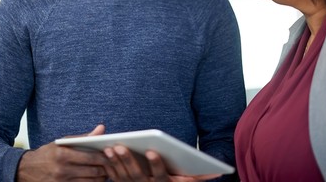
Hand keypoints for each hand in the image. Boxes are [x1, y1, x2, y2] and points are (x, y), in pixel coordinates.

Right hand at [17, 124, 114, 181]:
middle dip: (105, 168)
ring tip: (106, 171)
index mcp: (63, 155)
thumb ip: (84, 137)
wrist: (26, 170)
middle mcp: (62, 170)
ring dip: (101, 178)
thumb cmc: (48, 154)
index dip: (105, 157)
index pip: (91, 157)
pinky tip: (95, 178)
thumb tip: (102, 129)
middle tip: (113, 164)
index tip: (112, 154)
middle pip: (93, 172)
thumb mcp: (63, 142)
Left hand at [104, 145, 220, 181]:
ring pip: (123, 178)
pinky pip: (115, 179)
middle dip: (128, 161)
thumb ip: (201, 177)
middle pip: (137, 177)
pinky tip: (105, 154)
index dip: (156, 165)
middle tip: (120, 146)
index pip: (161, 177)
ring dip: (115, 163)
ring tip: (110, 147)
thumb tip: (220, 171)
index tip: (151, 151)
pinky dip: (109, 167)